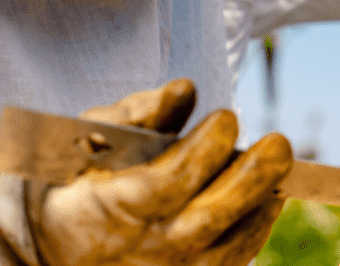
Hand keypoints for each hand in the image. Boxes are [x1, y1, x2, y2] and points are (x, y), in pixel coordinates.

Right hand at [27, 79, 292, 265]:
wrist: (60, 251)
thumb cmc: (81, 184)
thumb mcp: (90, 144)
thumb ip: (135, 114)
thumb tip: (183, 90)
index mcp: (109, 209)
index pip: (167, 182)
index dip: (203, 149)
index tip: (226, 117)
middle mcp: (142, 249)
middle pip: (208, 219)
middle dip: (251, 177)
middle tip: (279, 143)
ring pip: (229, 247)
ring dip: (261, 202)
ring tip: (277, 163)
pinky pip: (233, 262)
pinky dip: (256, 227)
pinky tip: (268, 195)